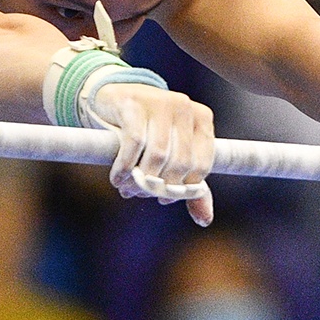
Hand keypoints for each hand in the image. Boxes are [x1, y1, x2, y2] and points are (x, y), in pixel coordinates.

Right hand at [88, 83, 215, 225]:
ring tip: (127, 189)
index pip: (201, 165)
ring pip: (158, 154)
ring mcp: (160, 101)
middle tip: (141, 194)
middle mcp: (185, 107)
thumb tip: (204, 220)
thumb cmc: (149, 130)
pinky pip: (134, 142)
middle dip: (159, 185)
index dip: (183, 188)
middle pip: (179, 162)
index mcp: (202, 119)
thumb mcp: (173, 153)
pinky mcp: (134, 103)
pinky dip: (125, 166)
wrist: (115, 98)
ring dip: (140, 179)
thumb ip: (189, 184)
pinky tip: (117, 178)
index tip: (164, 197)